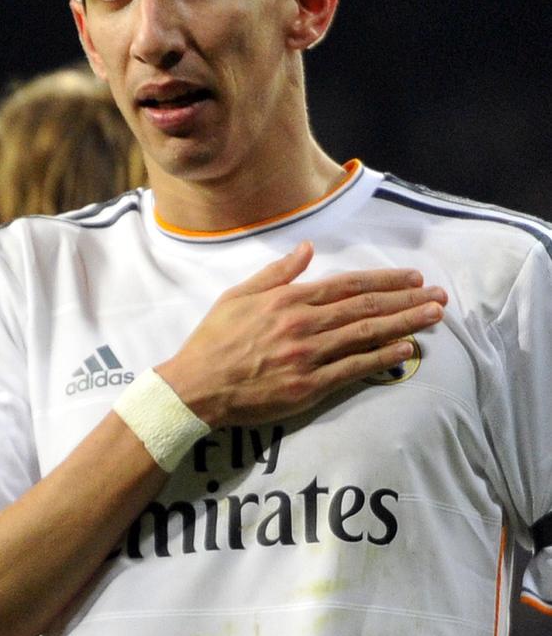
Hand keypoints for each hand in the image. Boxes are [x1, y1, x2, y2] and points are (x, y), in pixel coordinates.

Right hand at [157, 241, 446, 425]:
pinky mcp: (309, 386)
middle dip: (407, 300)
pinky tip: (406, 350)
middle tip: (439, 296)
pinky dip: (383, 358)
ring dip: (405, 324)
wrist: (196, 386)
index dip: (384, 281)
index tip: (412, 278)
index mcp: (288, 299)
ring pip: (366, 335)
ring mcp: (309, 355)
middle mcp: (304, 324)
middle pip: (366, 308)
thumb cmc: (214, 340)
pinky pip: (354, 369)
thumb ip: (277, 272)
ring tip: (434, 317)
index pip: (348, 285)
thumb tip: (307, 248)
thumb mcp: (239, 295)